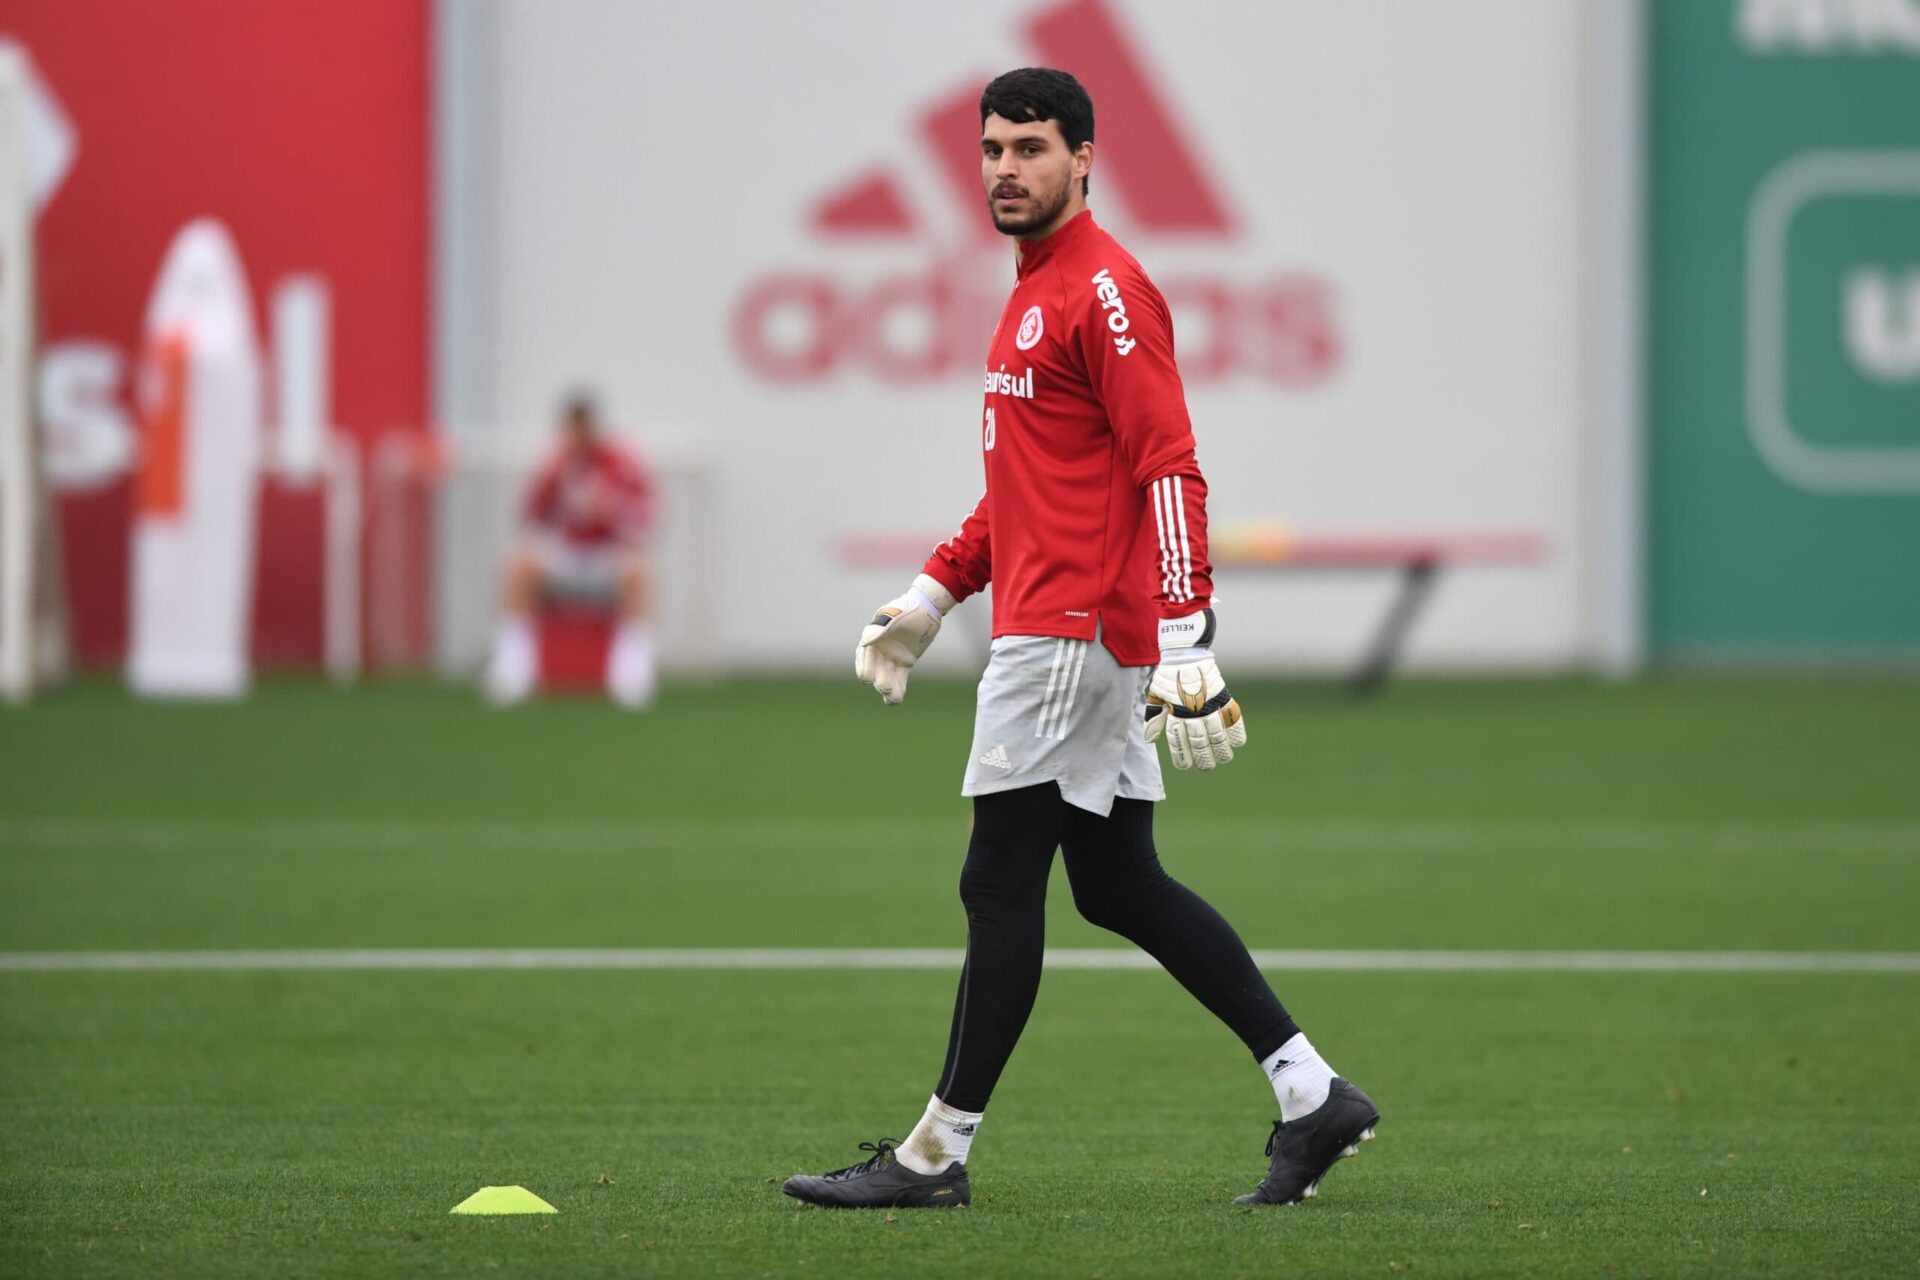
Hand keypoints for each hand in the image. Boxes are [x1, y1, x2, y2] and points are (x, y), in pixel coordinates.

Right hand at [854, 574, 956, 703]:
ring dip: (888, 689)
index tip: (868, 678)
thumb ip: (881, 627)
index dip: (865, 667)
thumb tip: (865, 641)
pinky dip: (898, 689)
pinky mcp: (904, 663)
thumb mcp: (894, 614)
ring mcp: (891, 657)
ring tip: (893, 701)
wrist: (925, 607)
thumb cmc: (907, 608)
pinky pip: (899, 678)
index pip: (863, 656)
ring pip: (886, 677)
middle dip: (878, 680)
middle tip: (885, 688)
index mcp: (872, 637)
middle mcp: (879, 649)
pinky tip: (897, 700)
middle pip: (875, 669)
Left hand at [1144, 608, 1246, 769]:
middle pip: (1200, 742)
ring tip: (1224, 758)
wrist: (1186, 652)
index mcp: (1175, 712)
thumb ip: (1155, 716)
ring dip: (1222, 750)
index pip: (1179, 740)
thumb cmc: (1169, 674)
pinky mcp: (1223, 697)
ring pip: (1218, 735)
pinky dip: (1236, 732)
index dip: (1182, 755)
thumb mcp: (1157, 694)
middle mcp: (1192, 711)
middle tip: (1207, 766)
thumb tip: (1150, 740)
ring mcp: (1209, 705)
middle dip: (1204, 758)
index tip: (1186, 766)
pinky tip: (1237, 742)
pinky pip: (1233, 719)